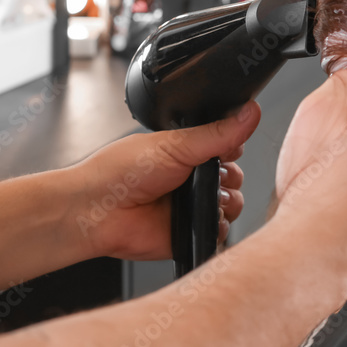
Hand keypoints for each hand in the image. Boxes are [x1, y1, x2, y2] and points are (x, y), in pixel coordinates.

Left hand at [67, 102, 259, 260]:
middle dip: (233, 176)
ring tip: (204, 197)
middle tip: (213, 175)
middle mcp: (191, 179)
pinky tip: (200, 218)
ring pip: (232, 204)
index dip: (234, 148)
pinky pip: (220, 232)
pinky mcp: (190, 233)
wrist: (97, 211)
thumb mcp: (176, 144)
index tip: (230, 148)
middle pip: (236, 177)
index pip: (228, 147)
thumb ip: (217, 132)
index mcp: (187, 152)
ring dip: (227, 201)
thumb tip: (249, 113)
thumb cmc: (119, 172)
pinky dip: (217, 226)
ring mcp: (192, 207)